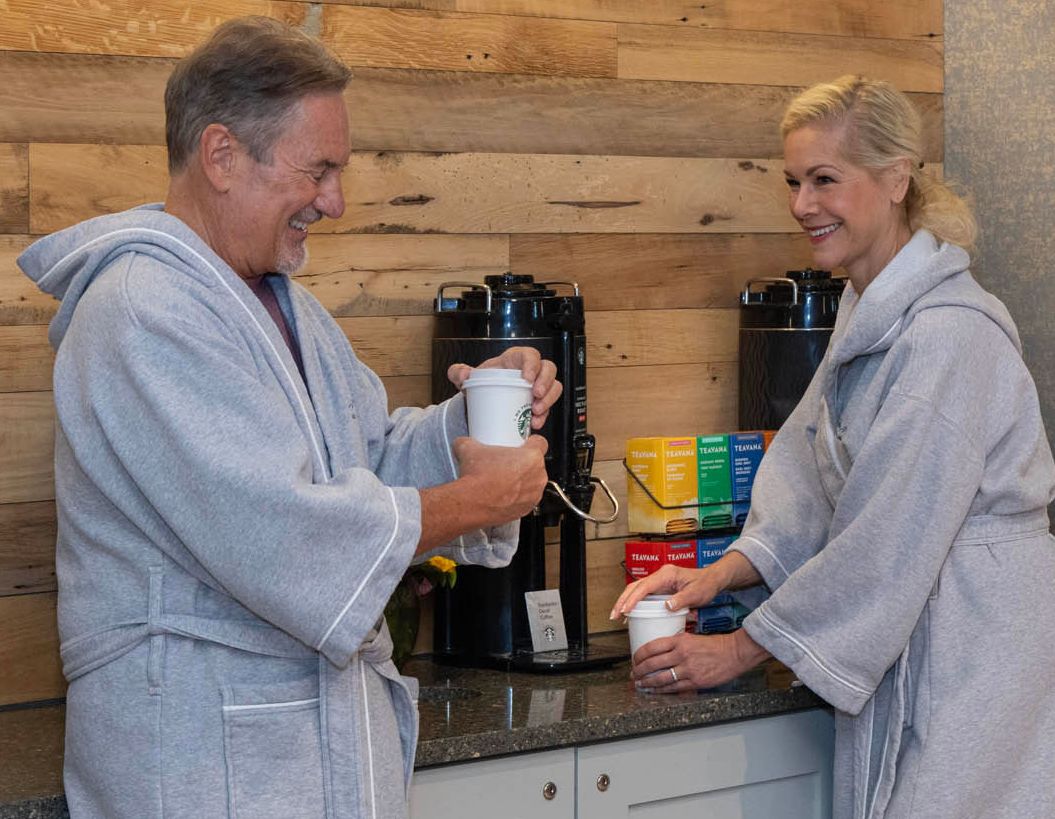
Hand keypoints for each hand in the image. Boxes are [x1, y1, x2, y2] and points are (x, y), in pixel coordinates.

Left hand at [447, 347, 561, 429]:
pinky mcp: (537, 403)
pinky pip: (548, 407)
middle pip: (548, 369)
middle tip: (536, 396)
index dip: (532, 364)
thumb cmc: (480, 383)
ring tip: (536, 412)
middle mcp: (529, 372)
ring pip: (554, 387)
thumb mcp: (464, 377)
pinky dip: (544, 416)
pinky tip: (534, 423)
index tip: (527, 378)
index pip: (530, 355)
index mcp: (514, 360)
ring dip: (548, 399)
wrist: (480, 402)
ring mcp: (536, 387)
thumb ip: (457, 372)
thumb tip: (463, 374)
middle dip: (546, 383)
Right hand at [453, 434, 549, 520]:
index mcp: (532, 456)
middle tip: (506, 463)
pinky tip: (502, 495)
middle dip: (524, 464)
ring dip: (522, 481)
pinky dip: (517, 498)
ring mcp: (534, 495)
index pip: (541, 443)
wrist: (472, 502)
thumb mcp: (469, 448)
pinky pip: (526, 500)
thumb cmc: (478, 477)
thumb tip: (464, 443)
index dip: (532, 442)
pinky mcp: (527, 510)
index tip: (524, 444)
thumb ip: (471, 442)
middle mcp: (538, 476)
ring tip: (503, 480)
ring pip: (532, 483)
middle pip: (536, 464)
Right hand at [609, 552, 762, 619]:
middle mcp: (659, 576)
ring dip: (625, 602)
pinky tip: (629, 615)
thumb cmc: (705, 585)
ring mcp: (658, 582)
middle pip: (634, 587)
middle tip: (614, 615)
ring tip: (617, 617)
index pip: (644, 586)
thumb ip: (682, 599)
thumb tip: (666, 606)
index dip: (632, 599)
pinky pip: (642, 595)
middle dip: (622, 600)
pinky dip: (633, 604)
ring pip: (636, 590)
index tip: (625, 610)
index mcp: (666, 574)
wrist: (712, 580)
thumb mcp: (696, 593)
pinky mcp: (659, 588)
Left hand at [631, 630, 769, 693]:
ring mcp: (688, 669)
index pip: (651, 647)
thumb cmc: (715, 645)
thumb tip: (660, 651)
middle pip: (652, 663)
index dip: (639, 655)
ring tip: (640, 684)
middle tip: (633, 674)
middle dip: (639, 670)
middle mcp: (681, 654)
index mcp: (679, 641)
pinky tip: (653, 690)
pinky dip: (660, 690)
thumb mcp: (692, 638)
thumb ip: (676, 644)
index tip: (634, 659)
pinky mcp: (695, 682)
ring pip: (660, 678)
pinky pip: (673, 688)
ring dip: (646, 682)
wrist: (734, 653)